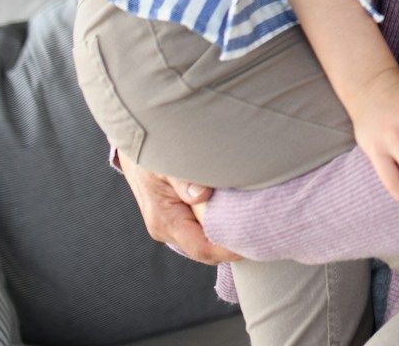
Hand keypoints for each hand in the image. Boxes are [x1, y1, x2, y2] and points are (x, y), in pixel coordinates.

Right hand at [117, 152, 242, 263]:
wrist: (136, 148)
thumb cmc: (151, 155)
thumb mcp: (166, 163)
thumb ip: (183, 180)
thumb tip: (201, 195)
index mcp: (165, 221)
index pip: (202, 248)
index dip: (229, 249)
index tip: (253, 241)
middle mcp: (167, 230)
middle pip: (207, 250)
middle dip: (233, 244)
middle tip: (263, 232)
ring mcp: (171, 227)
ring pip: (205, 241)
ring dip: (227, 235)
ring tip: (254, 223)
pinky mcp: (177, 220)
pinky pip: (201, 230)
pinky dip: (219, 225)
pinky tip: (237, 214)